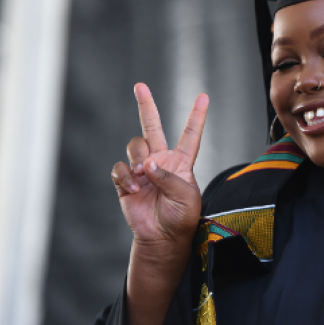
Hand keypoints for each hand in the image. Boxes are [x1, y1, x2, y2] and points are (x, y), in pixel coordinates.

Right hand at [111, 83, 207, 246]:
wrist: (161, 238)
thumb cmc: (181, 217)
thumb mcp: (186, 196)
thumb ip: (169, 177)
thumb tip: (148, 164)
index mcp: (181, 162)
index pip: (190, 134)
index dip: (197, 116)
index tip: (204, 96)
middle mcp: (161, 160)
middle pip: (152, 127)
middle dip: (146, 105)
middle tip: (140, 86)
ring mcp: (143, 169)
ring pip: (135, 147)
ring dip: (138, 158)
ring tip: (143, 175)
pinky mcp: (126, 181)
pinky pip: (120, 168)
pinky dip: (124, 176)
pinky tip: (132, 188)